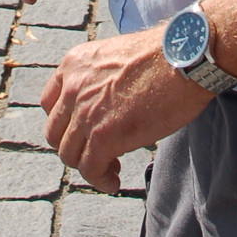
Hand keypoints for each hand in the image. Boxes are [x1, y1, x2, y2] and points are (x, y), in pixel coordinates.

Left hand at [41, 29, 211, 193]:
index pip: (50, 102)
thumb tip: (110, 101)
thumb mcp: (118, 56)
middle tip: (97, 152)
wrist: (185, 58)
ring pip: (69, 154)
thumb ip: (102, 77)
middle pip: (56, 132)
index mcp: (75, 63)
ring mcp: (86, 113)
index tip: (81, 130)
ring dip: (88, 166)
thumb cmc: (166, 54)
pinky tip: (114, 181)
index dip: (64, 122)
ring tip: (109, 169)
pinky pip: (90, 169)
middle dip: (74, 146)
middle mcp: (73, 87)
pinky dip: (100, 179)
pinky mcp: (104, 137)